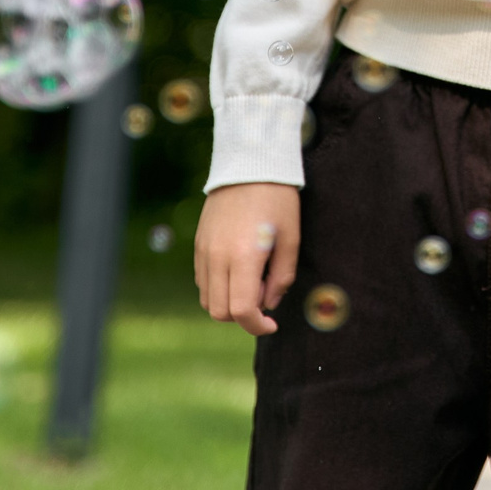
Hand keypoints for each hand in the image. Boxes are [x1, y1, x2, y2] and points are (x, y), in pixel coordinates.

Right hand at [194, 181, 301, 334]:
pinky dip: (218, 287)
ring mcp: (203, 250)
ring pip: (206, 299)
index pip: (241, 310)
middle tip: (264, 296)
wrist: (250, 163)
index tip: (272, 324)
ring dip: (228, 302)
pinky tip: (237, 270)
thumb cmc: (277, 199)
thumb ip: (282, 277)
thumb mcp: (291, 238)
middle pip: (219, 311)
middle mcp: (217, 256)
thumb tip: (269, 304)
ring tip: (251, 281)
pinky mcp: (198, 244)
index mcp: (243, 256)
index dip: (257, 326)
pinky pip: (202, 280)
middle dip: (242, 316)